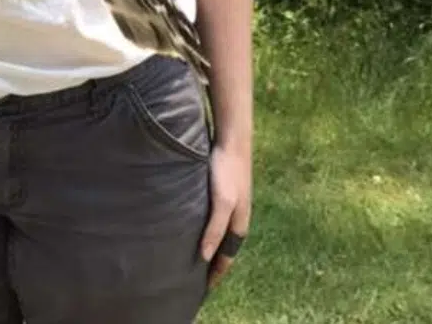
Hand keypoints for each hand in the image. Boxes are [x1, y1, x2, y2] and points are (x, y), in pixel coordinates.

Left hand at [200, 141, 250, 293]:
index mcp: (239, 224)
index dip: (217, 274)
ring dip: (210, 246)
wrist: (231, 140)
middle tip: (196, 278)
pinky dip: (205, 230)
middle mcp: (236, 218)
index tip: (204, 289)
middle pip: (224, 248)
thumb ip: (214, 229)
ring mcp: (230, 205)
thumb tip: (206, 257)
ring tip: (193, 257)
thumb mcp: (221, 202)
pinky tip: (192, 227)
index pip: (227, 258)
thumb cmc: (226, 171)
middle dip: (214, 264)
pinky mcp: (221, 193)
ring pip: (219, 233)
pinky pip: (213, 219)